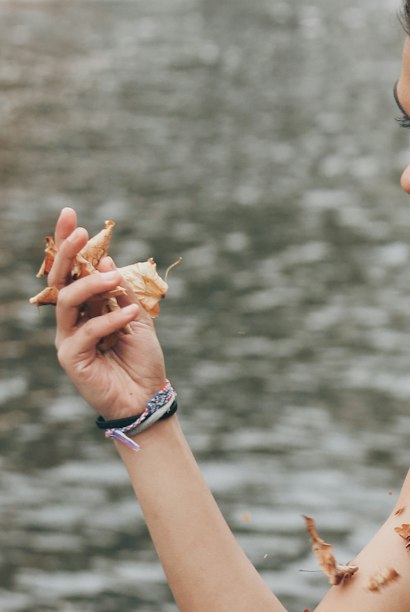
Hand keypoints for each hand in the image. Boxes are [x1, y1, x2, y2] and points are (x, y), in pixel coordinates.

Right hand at [48, 207, 168, 419]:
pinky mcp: (71, 358)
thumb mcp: (139, 318)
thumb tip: (107, 260)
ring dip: (92, 284)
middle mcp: (71, 321)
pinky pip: (86, 331)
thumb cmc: (142, 360)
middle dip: (67, 252)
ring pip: (68, 300)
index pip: (71, 271)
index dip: (67, 243)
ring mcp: (68, 338)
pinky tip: (130, 314)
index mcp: (85, 308)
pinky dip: (109, 319)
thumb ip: (122, 292)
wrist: (148, 397)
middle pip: (60, 280)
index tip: (70, 214)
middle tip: (79, 231)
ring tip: (115, 279)